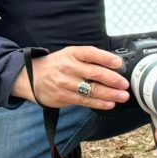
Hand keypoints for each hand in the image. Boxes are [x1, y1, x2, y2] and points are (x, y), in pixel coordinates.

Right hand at [12, 46, 128, 109]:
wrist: (31, 77)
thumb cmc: (58, 65)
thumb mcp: (71, 55)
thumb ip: (90, 59)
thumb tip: (115, 65)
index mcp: (72, 53)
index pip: (90, 53)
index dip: (106, 58)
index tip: (119, 63)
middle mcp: (68, 67)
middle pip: (94, 73)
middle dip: (113, 79)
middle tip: (125, 84)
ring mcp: (64, 82)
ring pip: (91, 89)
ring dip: (110, 94)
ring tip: (122, 96)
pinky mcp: (62, 96)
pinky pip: (84, 100)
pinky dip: (99, 103)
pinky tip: (110, 104)